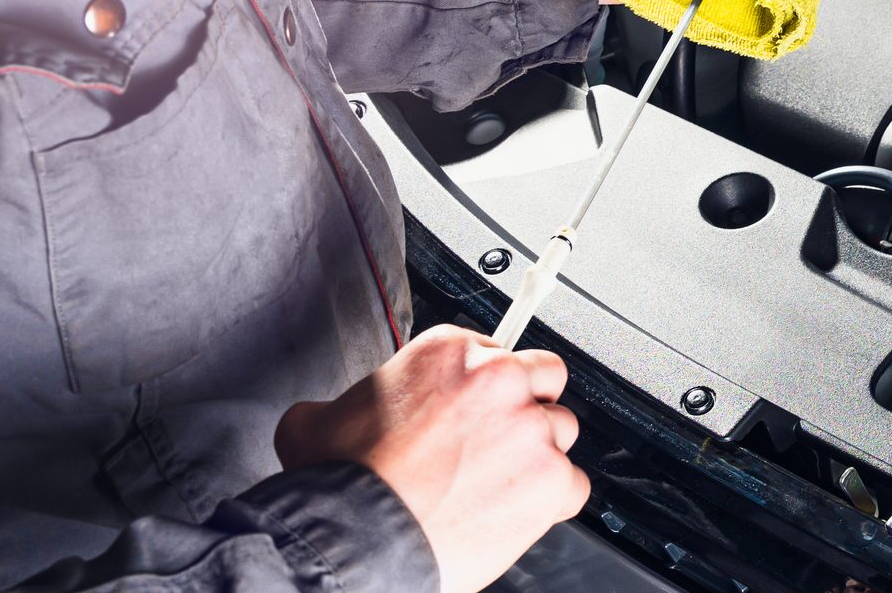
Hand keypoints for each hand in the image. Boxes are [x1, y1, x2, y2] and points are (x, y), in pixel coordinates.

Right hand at [275, 325, 587, 592]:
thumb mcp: (317, 421)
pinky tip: (519, 512)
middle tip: (497, 440)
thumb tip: (326, 416)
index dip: (485, 387)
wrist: (356, 539)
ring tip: (499, 484)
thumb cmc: (340, 485)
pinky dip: (553, 501)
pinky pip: (574, 485)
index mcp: (448, 352)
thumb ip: (338, 405)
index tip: (476, 408)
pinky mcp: (550, 479)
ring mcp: (529, 428)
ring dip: (539, 454)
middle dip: (527, 405)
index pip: (496, 351)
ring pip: (562, 430)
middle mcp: (496, 379)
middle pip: (544, 377)